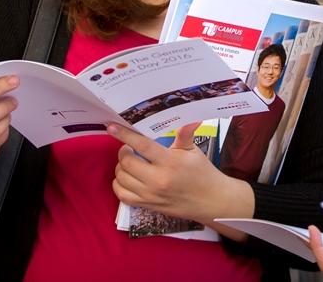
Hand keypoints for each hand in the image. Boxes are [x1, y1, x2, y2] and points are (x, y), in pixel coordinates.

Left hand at [108, 122, 253, 225]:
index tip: (112, 127)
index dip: (125, 135)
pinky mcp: (147, 205)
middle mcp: (158, 179)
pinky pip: (122, 195)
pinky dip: (119, 184)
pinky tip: (127, 177)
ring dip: (121, 166)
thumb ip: (184, 134)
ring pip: (121, 178)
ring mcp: (151, 194)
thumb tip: (189, 118)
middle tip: (129, 147)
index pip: (142, 145)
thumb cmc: (202, 173)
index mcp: (170, 162)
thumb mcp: (194, 150)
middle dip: (123, 151)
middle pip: (127, 163)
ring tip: (129, 161)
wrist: (210, 201)